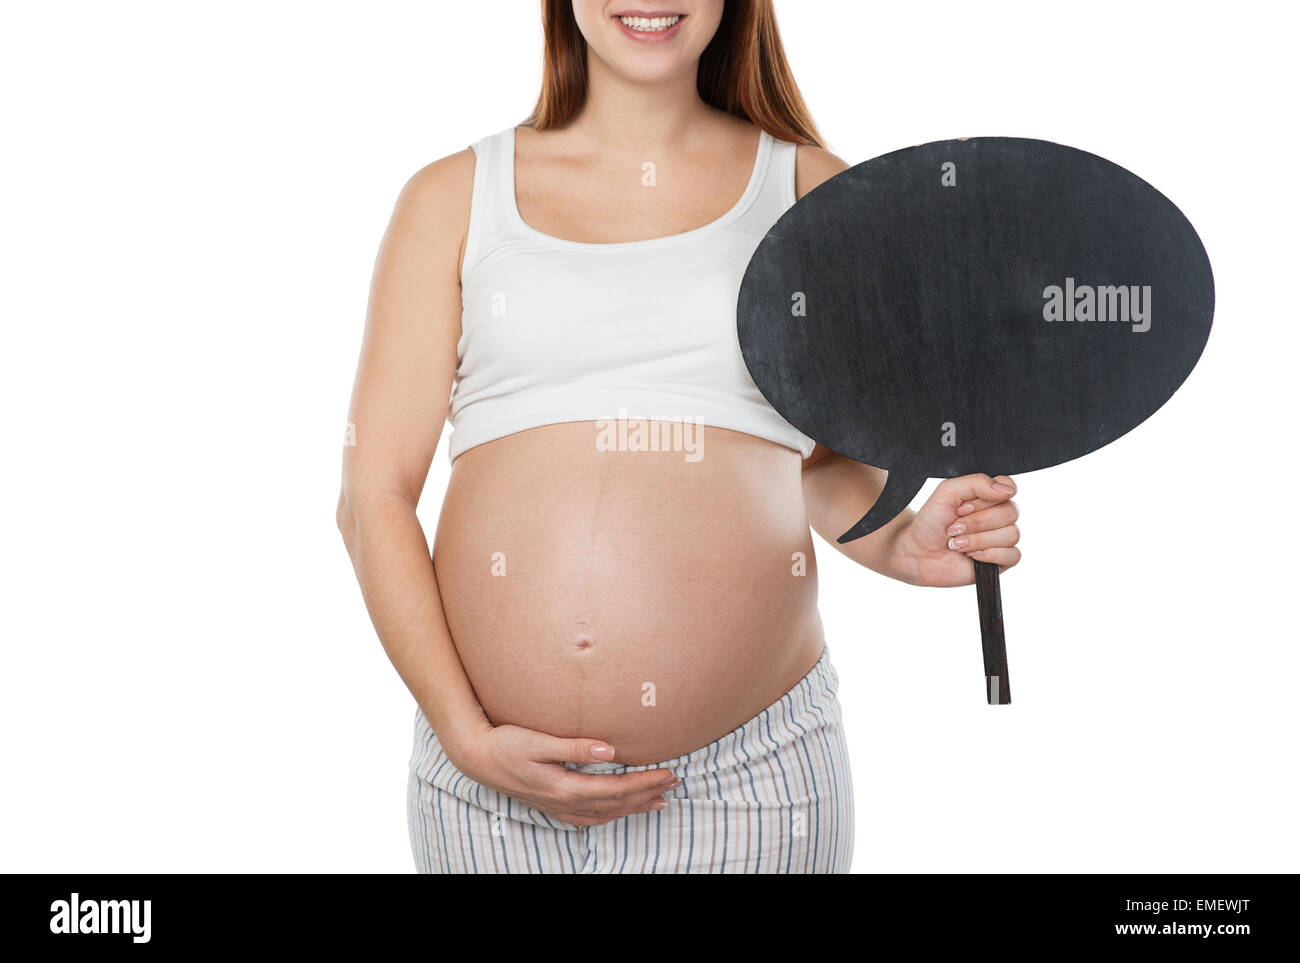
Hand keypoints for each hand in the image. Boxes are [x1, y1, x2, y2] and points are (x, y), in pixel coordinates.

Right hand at [445, 720, 679, 826]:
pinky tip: (619, 810)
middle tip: (675, 783)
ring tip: (658, 800)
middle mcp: (565, 803)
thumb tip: (611, 750)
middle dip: (647, 794)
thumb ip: (575, 747)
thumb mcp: (538, 741)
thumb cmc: (506, 743)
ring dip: (634, 807)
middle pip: (616, 804)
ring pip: (606, 814)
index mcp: (565, 787)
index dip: (644, 782)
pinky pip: (590, 817)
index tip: (668, 772)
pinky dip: (611, 814)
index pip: (616, 789)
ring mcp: (558, 807)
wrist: (477, 758)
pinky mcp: (552, 805)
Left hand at [894, 473, 1020, 586]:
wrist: (918, 553)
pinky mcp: (1002, 561)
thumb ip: (976, 483)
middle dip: (976, 522)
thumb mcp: (947, 492)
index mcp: (989, 496)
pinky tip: (971, 555)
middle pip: (1010, 513)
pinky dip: (988, 555)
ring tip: (956, 543)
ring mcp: (1002, 538)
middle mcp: (999, 515)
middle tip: (953, 528)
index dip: (987, 498)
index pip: (1010, 487)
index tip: (963, 506)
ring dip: (978, 540)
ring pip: (1011, 534)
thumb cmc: (931, 521)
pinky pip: (1013, 555)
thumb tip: (1009, 490)